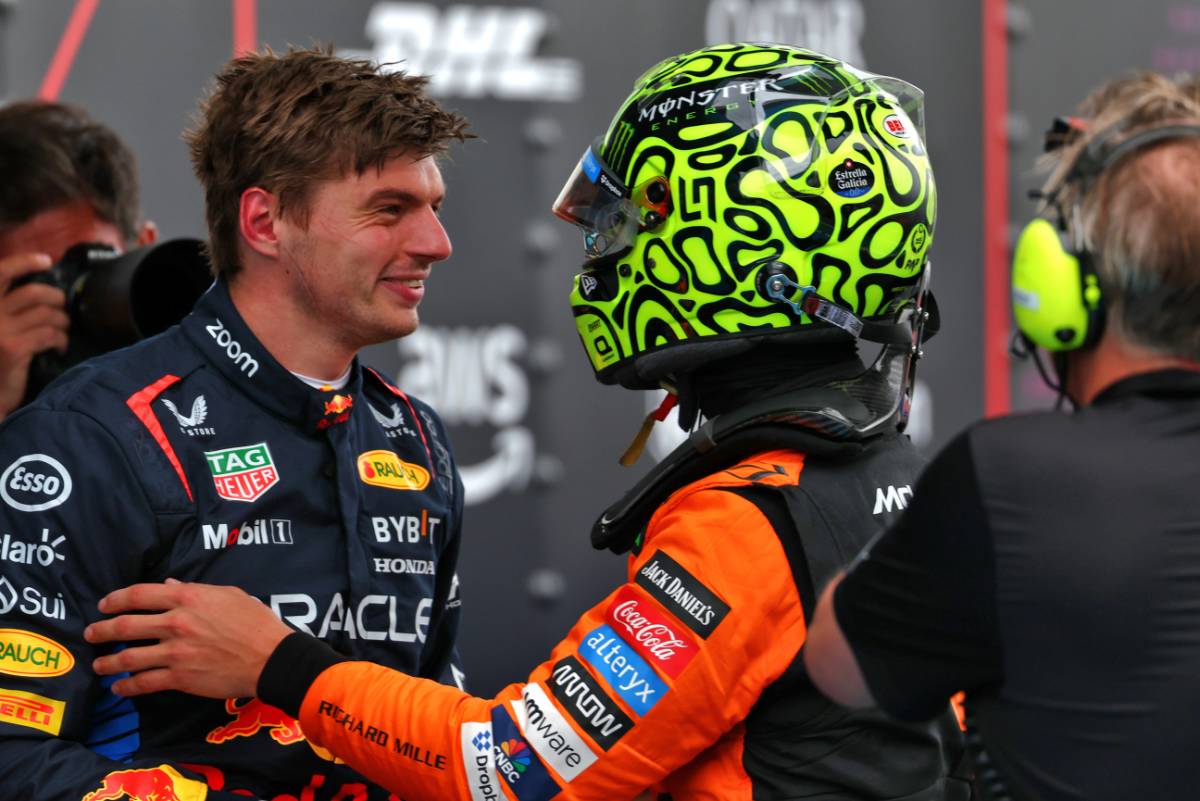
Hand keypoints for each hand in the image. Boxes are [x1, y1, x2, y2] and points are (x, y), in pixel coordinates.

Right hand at [0, 252, 68, 416]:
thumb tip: (43, 291)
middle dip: (56, 298)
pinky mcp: (14, 348)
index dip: (24, 262)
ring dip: (62, 321)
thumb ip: (10, 309)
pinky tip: (59, 346)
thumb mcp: (0, 328)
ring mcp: (0, 330)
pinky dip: (60, 339)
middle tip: (62, 309)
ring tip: (63, 331)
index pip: (0, 271)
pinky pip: (49, 334)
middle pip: (34, 292)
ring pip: (46, 314)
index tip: (46, 260)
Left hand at [84, 581, 292, 699]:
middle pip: (125, 625)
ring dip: (108, 661)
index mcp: (188, 597)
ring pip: (129, 657)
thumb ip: (196, 589)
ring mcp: (175, 652)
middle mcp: (176, 622)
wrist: (271, 657)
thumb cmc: (256, 622)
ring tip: (98, 664)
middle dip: (101, 630)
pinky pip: (144, 682)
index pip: (140, 594)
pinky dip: (127, 686)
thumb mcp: (229, 595)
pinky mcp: (180, 677)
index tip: (104, 604)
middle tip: (92, 633)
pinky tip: (118, 687)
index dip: (116, 599)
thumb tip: (170, 584)